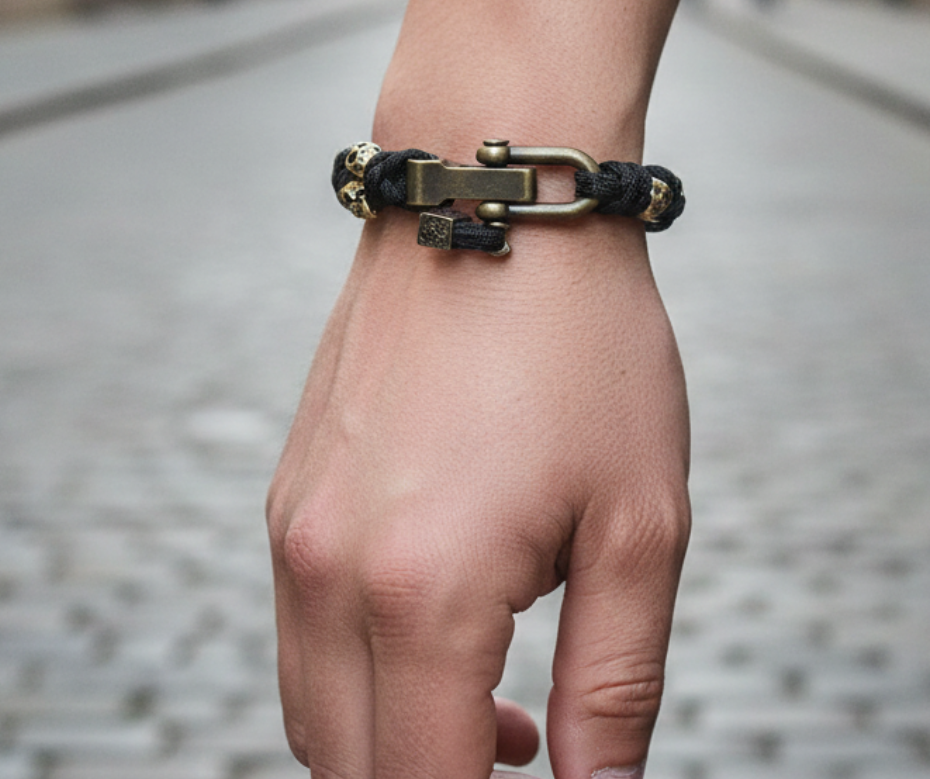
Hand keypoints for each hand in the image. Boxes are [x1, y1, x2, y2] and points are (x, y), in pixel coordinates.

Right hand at [267, 211, 689, 778]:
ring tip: (498, 715)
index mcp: (423, 593)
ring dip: (391, 742)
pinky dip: (359, 671)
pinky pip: (303, 626)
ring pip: (315, 706)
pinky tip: (442, 627)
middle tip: (528, 759)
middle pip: (349, 768)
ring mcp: (294, 526)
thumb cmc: (584, 349)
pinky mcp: (290, 490)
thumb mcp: (639, 522)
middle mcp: (330, 571)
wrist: (490, 206)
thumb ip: (613, 684)